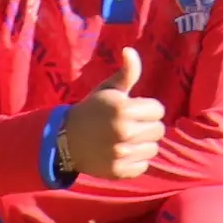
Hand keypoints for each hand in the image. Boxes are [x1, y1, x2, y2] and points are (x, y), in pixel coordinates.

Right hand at [61, 48, 163, 181]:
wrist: (64, 139)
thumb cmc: (91, 110)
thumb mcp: (107, 90)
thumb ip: (127, 73)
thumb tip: (130, 50)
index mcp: (124, 109)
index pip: (158, 110)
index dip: (147, 109)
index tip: (133, 110)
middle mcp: (124, 132)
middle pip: (159, 130)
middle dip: (147, 126)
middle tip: (129, 125)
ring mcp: (121, 153)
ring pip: (153, 148)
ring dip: (142, 144)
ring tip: (125, 139)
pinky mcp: (118, 171)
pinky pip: (143, 166)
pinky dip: (135, 161)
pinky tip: (121, 153)